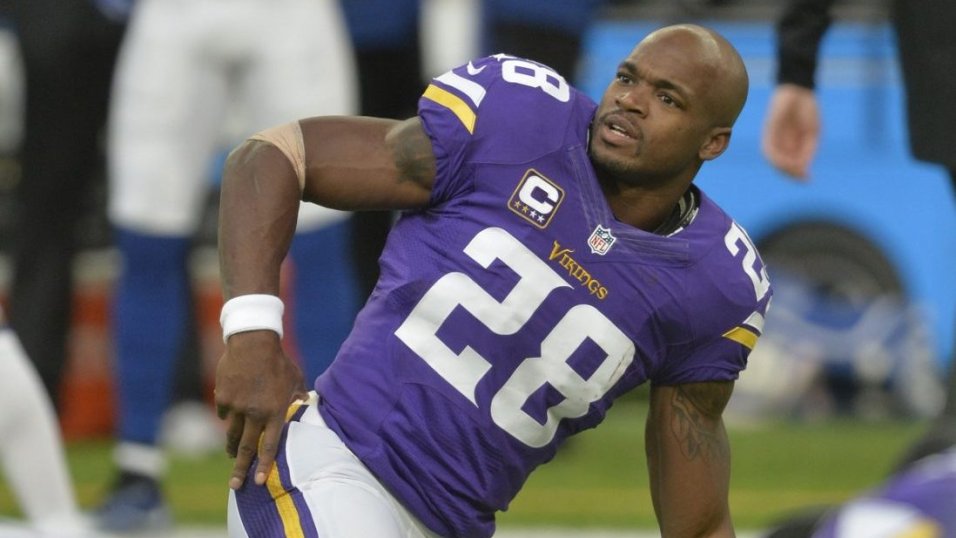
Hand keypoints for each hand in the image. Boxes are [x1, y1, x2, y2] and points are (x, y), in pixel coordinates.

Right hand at [214, 330, 307, 489]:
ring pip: (232, 433)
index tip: (258, 482)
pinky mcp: (223, 397)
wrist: (253, 343)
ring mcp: (236, 406)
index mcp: (274, 411)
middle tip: (234, 485)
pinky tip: (231, 411)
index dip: (264, 465)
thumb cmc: (278, 361)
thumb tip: (304, 403)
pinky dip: (228, 415)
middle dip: (240, 469)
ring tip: (231, 455)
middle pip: (246, 447)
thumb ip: (298, 395)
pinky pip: (224, 412)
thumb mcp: (295, 378)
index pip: (269, 445)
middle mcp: (254, 413)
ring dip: (232, 446)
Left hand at [761, 83, 820, 179]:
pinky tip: (787, 161)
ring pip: (773, 160)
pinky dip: (777, 157)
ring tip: (796, 169)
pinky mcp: (767, 132)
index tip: (808, 179)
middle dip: (791, 173)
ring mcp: (773, 138)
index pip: (790, 165)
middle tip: (802, 176)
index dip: (797, 175)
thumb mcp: (812, 134)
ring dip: (784, 167)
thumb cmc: (808, 111)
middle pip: (781, 165)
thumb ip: (808, 151)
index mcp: (791, 145)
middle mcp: (780, 143)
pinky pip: (768, 149)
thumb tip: (803, 168)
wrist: (799, 91)